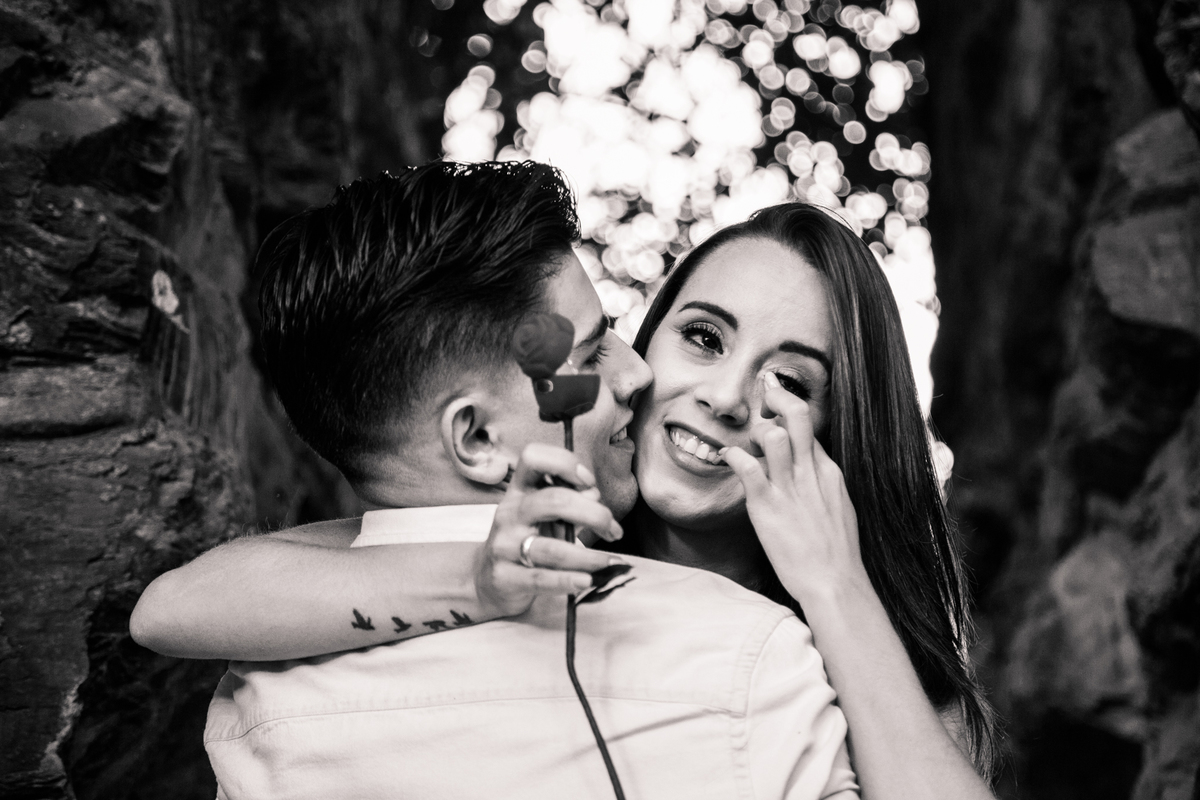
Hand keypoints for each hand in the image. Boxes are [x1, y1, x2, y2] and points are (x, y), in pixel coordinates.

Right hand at [474, 442, 627, 617]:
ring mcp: (504, 546)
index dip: (565, 463)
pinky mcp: (506, 578)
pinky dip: (569, 581)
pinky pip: (541, 578)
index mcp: (520, 491)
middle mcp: (510, 513)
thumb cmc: (526, 539)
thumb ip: (571, 503)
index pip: (533, 457)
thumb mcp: (545, 515)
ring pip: (550, 549)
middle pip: (553, 501)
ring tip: (609, 562)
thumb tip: (594, 494)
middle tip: (612, 529)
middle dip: (592, 513)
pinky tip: (588, 581)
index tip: (589, 483)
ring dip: (587, 556)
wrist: (488, 579)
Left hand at [722, 373, 868, 604]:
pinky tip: (727, 457)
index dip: (790, 410)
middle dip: (777, 397)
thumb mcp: (838, 507)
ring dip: (754, 431)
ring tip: (747, 443)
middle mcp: (810, 473)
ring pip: (772, 435)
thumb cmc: (835, 552)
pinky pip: (747, 467)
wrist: (835, 582)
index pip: (809, 427)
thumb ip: (822, 483)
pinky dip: (733, 455)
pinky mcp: (768, 506)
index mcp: (829, 472)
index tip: (774, 405)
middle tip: (763, 395)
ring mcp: (789, 488)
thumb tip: (808, 465)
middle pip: (797, 415)